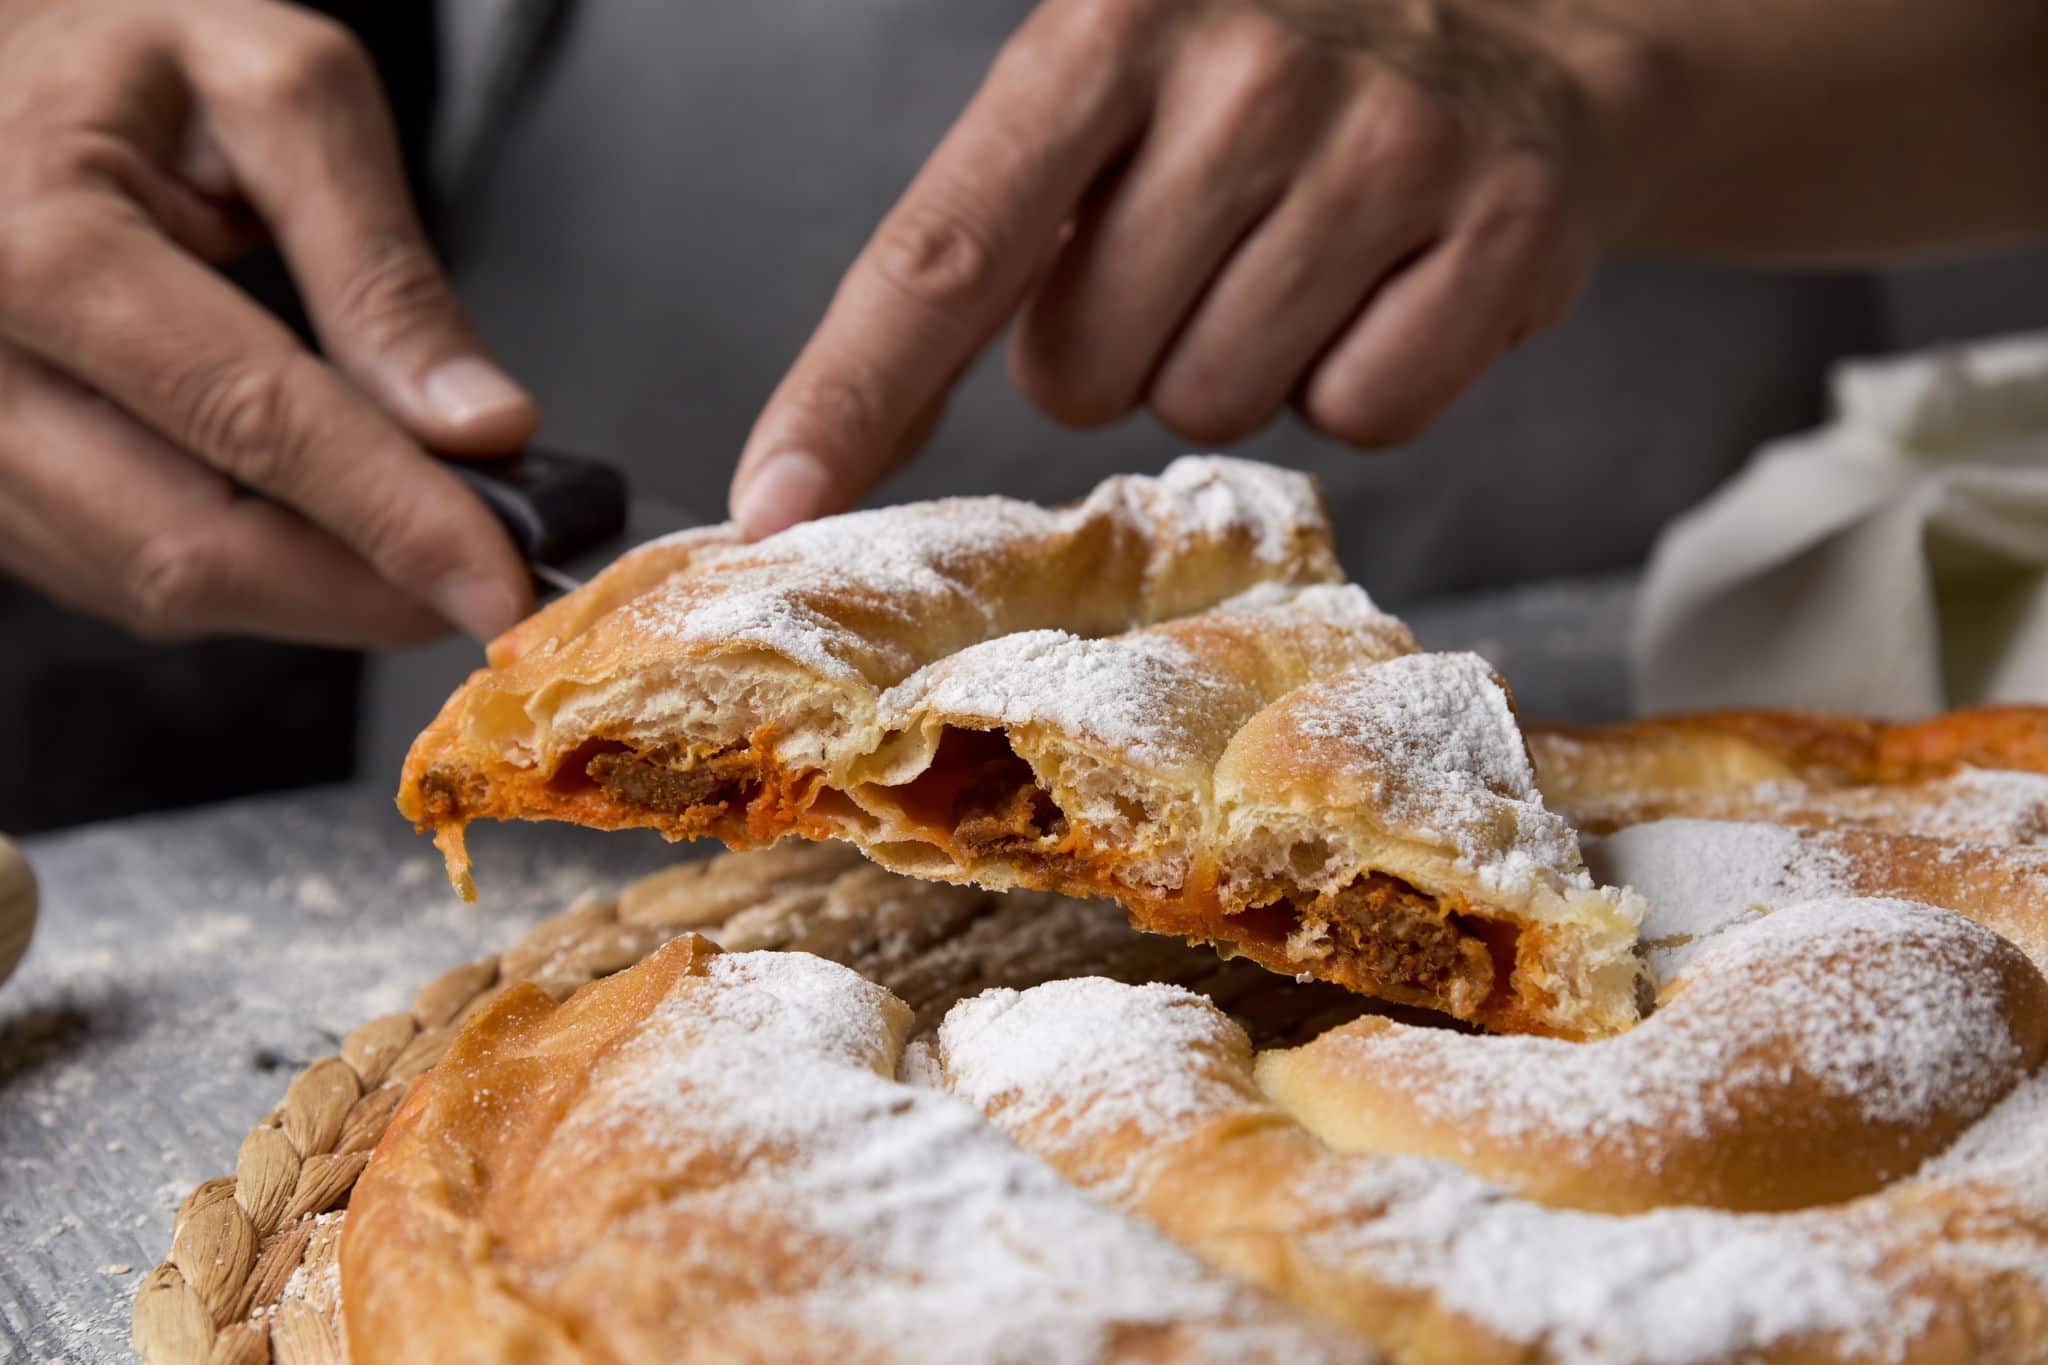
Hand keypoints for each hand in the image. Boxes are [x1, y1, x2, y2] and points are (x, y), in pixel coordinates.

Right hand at [0, 0, 538, 645]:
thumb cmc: (127, 57)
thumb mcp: (281, 93)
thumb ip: (381, 267)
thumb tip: (478, 425)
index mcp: (45, 242)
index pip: (255, 422)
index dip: (398, 522)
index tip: (502, 587)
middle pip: (194, 549)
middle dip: (366, 591)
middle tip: (487, 583)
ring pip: (157, 587)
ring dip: (313, 594)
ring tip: (414, 538)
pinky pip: (121, 576)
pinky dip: (247, 574)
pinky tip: (315, 526)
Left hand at [732, 0, 1655, 536]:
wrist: (1525, 38)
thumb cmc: (1270, 85)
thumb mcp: (1116, 88)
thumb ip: (995, 229)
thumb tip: (834, 439)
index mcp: (1109, 23)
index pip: (946, 248)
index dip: (851, 391)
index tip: (773, 501)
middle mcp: (1247, 70)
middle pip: (1084, 372)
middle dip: (1117, 345)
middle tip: (1197, 246)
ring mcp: (1388, 145)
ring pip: (1215, 404)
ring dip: (1232, 360)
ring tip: (1299, 250)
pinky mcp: (1504, 229)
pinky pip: (1361, 416)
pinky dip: (1357, 380)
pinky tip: (1388, 281)